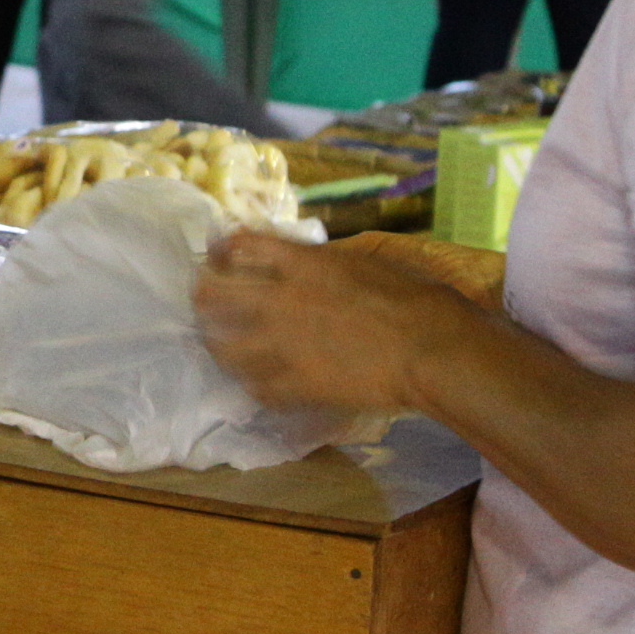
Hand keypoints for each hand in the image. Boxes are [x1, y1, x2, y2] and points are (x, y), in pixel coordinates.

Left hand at [193, 230, 486, 414]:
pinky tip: (257, 383)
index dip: (225, 247)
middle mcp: (281, 301)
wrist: (430, 349)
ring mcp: (283, 346)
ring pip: (222, 345)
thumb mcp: (363, 260)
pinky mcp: (296, 385)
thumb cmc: (413, 298)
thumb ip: (322, 262)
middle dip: (204, 292)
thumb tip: (303, 261)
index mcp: (301, 264)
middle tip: (204, 296)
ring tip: (220, 343)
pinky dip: (253, 385)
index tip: (219, 250)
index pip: (242, 246)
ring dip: (217, 341)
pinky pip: (255, 387)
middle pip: (215, 293)